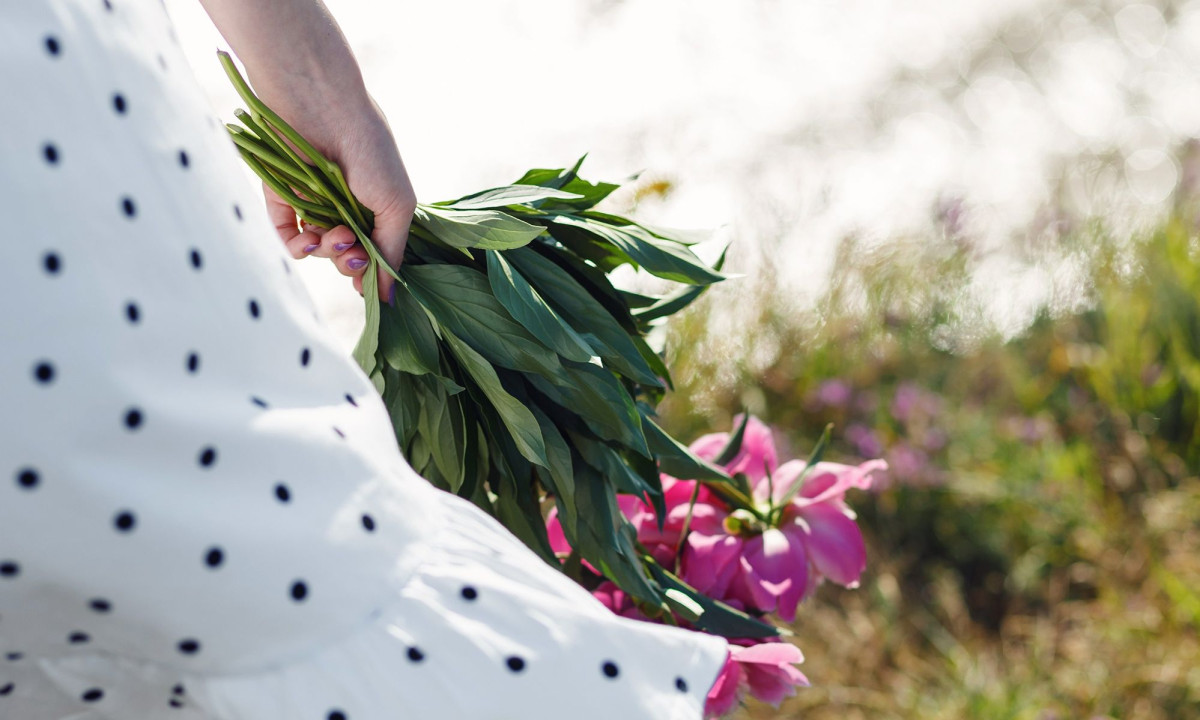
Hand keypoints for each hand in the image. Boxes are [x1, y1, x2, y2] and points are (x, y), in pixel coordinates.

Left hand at [265, 95, 413, 300]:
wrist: (321, 108)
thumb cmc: (369, 151)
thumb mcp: (397, 204)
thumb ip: (391, 251)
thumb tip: (385, 297)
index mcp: (377, 206)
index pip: (376, 253)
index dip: (372, 270)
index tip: (370, 276)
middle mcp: (346, 207)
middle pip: (346, 256)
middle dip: (350, 259)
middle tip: (350, 247)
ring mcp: (314, 204)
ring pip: (318, 251)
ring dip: (326, 250)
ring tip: (329, 234)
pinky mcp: (283, 199)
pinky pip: (286, 238)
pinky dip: (297, 247)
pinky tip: (306, 240)